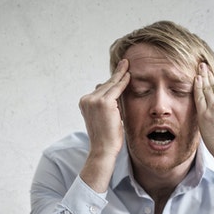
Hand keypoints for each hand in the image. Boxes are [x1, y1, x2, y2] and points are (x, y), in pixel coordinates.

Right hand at [78, 59, 129, 191]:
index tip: (118, 72)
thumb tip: (111, 93)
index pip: (100, 89)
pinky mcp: (104, 102)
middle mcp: (87, 100)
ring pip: (111, 86)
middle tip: (124, 63)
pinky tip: (129, 75)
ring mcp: (94, 100)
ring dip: (120, 75)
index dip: (110, 81)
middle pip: (105, 85)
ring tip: (127, 65)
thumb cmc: (106, 138)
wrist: (103, 150)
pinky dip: (123, 82)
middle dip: (116, 75)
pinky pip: (116, 89)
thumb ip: (107, 105)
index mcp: (85, 103)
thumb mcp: (104, 118)